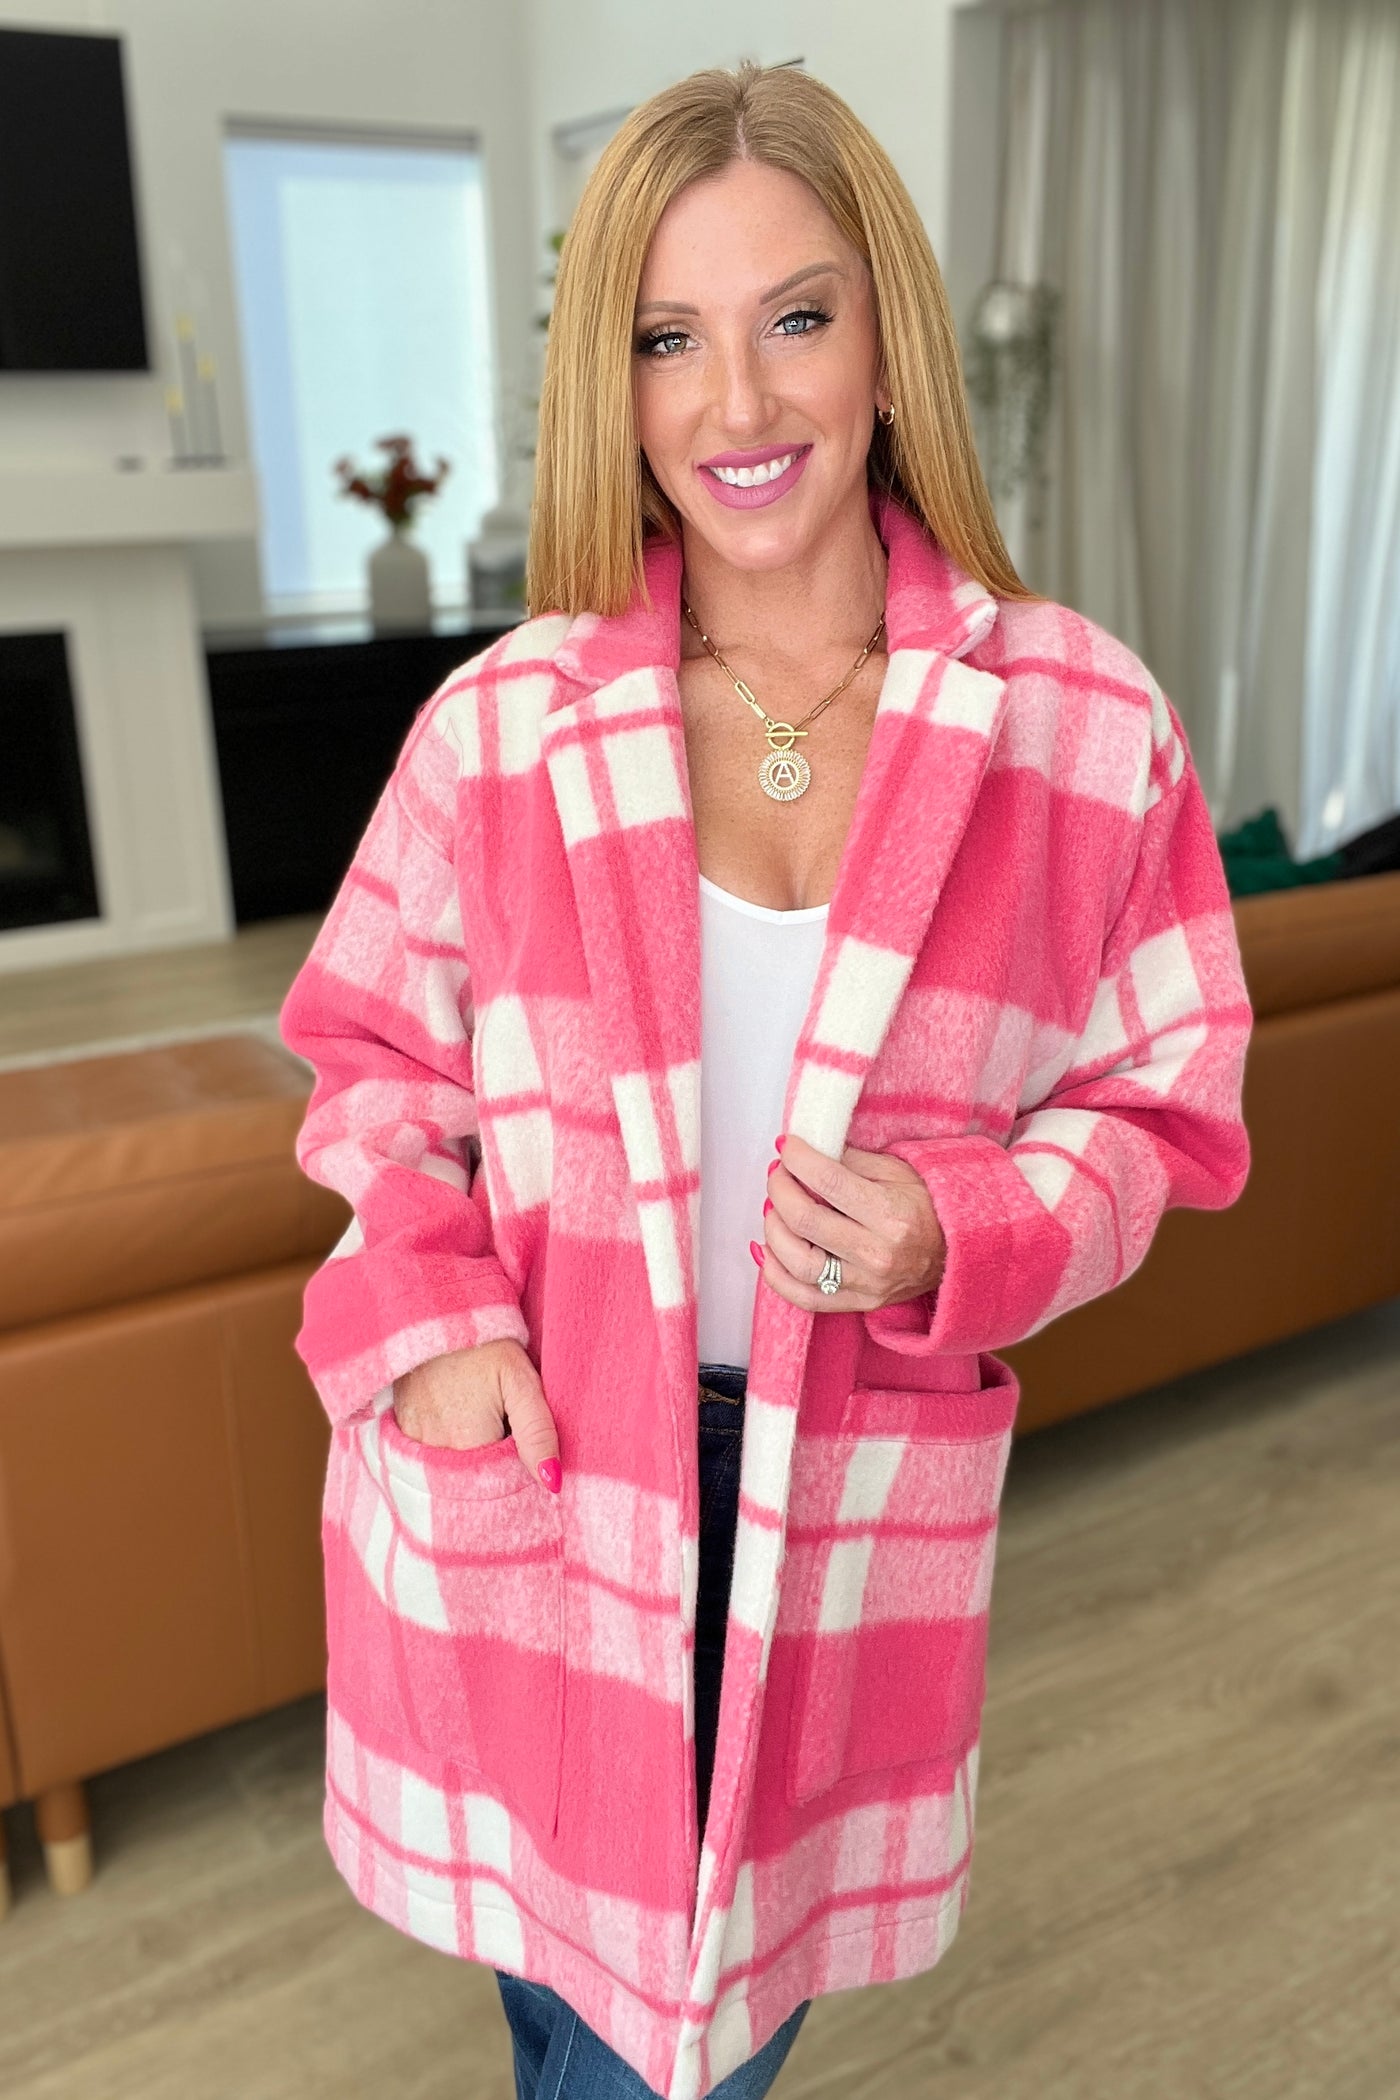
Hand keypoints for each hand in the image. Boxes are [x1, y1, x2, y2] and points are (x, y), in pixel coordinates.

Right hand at [392, 1337, 560, 1491]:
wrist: (438, 1314)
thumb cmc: (486, 1346)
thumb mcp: (521, 1381)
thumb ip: (537, 1431)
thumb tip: (551, 1482)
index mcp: (467, 1443)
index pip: (497, 1488)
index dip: (517, 1476)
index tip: (525, 1455)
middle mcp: (433, 1450)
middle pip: (471, 1484)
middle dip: (492, 1472)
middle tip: (505, 1433)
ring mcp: (412, 1441)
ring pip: (448, 1475)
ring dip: (469, 1464)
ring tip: (483, 1426)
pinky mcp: (399, 1430)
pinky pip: (426, 1461)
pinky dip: (446, 1453)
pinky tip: (459, 1426)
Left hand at [757, 1132, 946, 1314]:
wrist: (957, 1253)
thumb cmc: (926, 1206)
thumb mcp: (896, 1171)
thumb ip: (849, 1161)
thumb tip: (806, 1152)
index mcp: (890, 1214)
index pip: (828, 1181)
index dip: (797, 1159)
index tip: (787, 1147)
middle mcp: (877, 1253)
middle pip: (805, 1220)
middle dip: (779, 1189)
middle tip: (778, 1173)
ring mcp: (866, 1285)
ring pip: (797, 1263)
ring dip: (773, 1229)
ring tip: (773, 1209)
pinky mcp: (858, 1304)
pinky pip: (804, 1298)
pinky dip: (775, 1276)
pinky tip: (767, 1250)